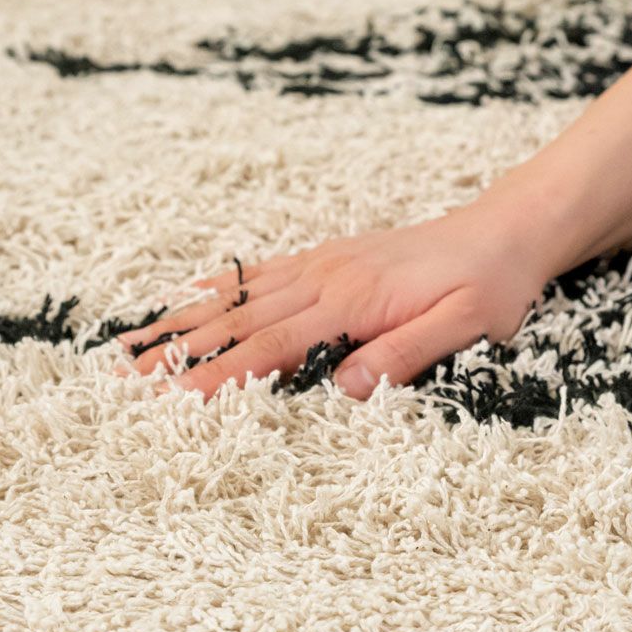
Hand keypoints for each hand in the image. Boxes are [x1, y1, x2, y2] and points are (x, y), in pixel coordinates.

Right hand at [116, 196, 546, 399]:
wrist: (501, 232)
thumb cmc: (488, 284)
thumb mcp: (465, 325)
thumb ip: (404, 353)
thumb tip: (346, 387)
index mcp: (355, 301)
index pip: (275, 345)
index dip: (223, 375)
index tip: (176, 399)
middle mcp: (328, 278)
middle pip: (243, 318)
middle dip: (184, 348)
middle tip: (129, 372)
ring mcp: (326, 264)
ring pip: (244, 294)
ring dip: (190, 317)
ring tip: (142, 336)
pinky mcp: (332, 258)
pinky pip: (267, 272)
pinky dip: (226, 285)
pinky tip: (199, 291)